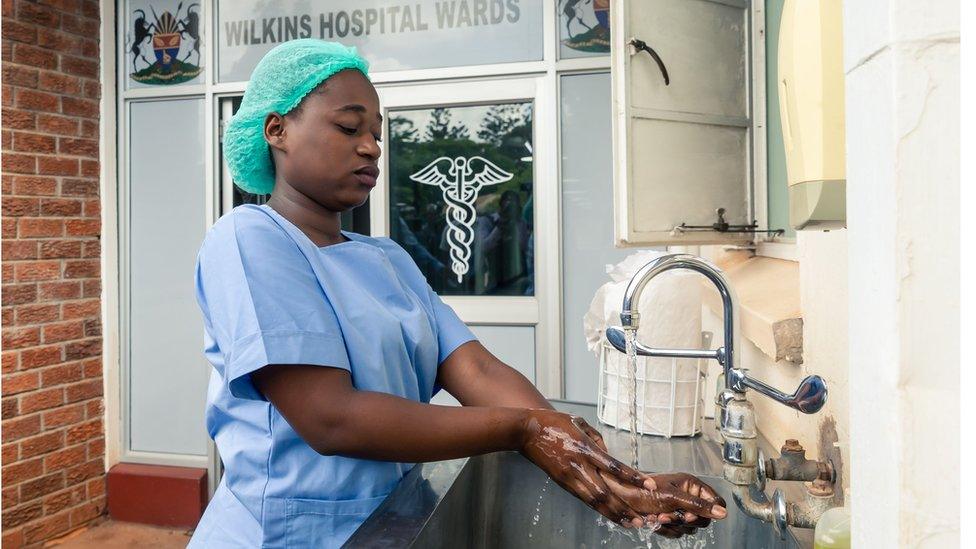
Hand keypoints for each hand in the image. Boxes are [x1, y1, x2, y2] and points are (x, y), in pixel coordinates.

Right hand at [519, 410, 650, 526]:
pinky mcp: (562, 482)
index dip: (634, 477)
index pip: (615, 467)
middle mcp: (578, 466)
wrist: (526, 431)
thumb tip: (607, 453)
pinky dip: (597, 508)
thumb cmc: (553, 422)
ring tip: (627, 524)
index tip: (650, 486)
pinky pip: (582, 497)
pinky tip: (607, 514)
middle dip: (623, 509)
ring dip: (612, 514)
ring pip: (593, 501)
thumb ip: (597, 437)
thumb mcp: (579, 422)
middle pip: (605, 493)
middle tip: (640, 521)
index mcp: (585, 448)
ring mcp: (569, 476)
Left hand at [599, 470, 726, 535]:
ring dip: (673, 525)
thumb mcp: (673, 497)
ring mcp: (680, 510)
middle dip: (684, 519)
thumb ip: (699, 506)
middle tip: (670, 514)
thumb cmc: (644, 490)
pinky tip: (654, 520)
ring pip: (690, 529)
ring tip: (657, 516)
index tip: (692, 514)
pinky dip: (666, 530)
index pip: (716, 501)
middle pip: (704, 519)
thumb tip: (723, 513)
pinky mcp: (671, 521)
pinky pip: (678, 533)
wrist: (621, 497)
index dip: (709, 511)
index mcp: (692, 485)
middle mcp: (688, 497)